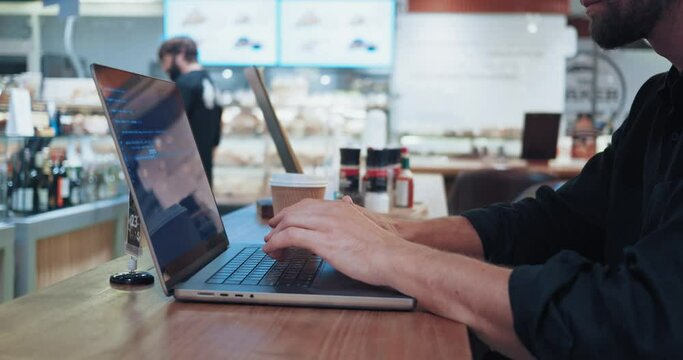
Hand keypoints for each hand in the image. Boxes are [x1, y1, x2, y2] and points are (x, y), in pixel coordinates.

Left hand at [263, 198, 408, 286]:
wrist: (393, 256)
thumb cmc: (383, 247)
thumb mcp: (365, 223)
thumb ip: (352, 214)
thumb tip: (346, 202)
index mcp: (341, 208)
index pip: (308, 204)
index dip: (291, 212)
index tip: (283, 221)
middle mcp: (331, 212)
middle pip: (294, 211)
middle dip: (279, 222)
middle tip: (271, 233)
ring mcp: (326, 225)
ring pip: (289, 222)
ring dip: (274, 235)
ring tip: (269, 246)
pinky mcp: (322, 241)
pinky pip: (290, 237)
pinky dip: (276, 243)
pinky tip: (272, 250)